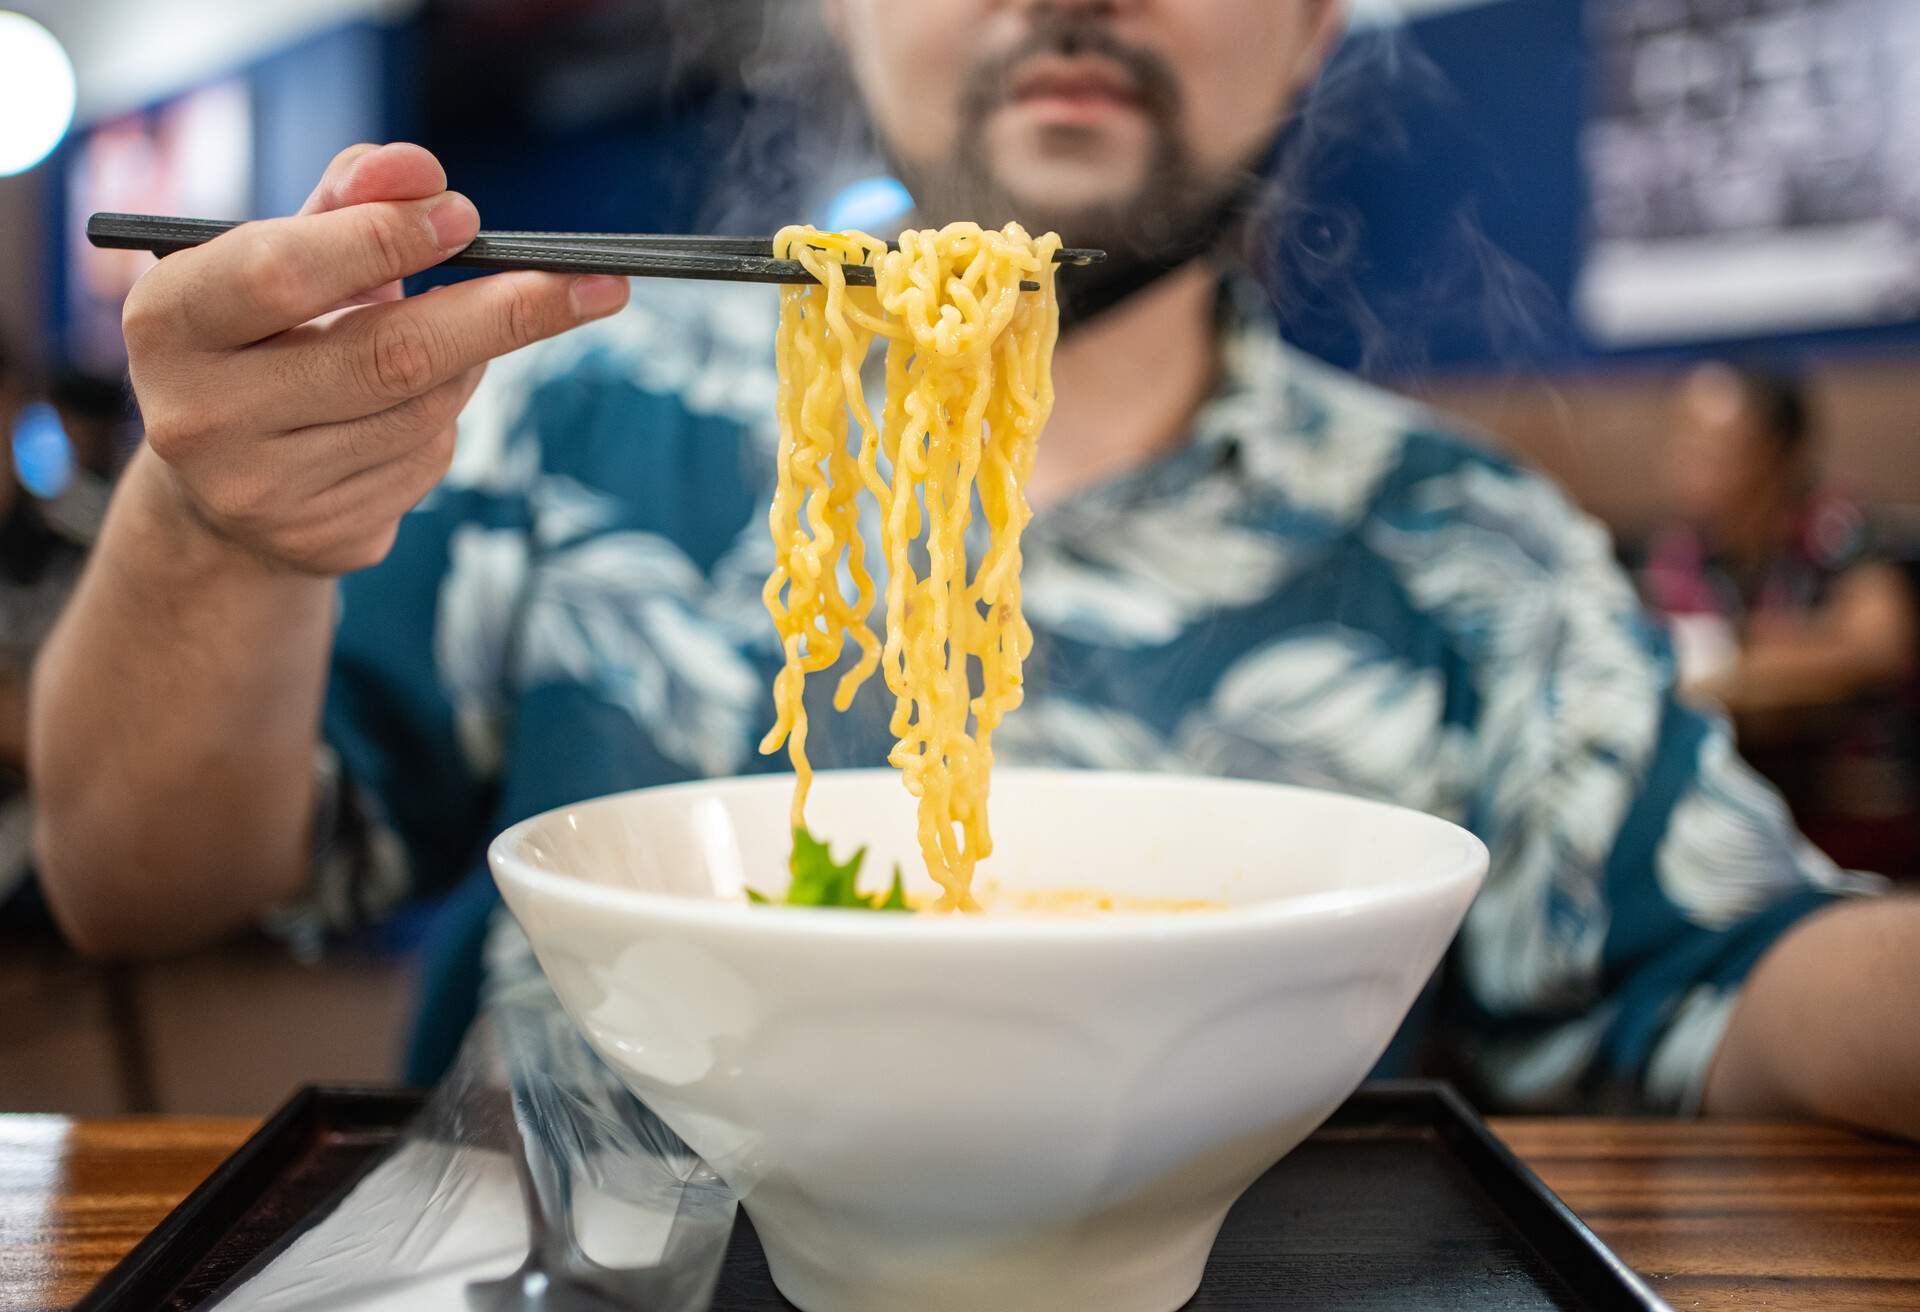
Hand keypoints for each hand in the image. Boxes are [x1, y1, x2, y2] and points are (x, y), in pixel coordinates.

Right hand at [122, 142, 629, 574]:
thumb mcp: (280, 254)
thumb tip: (419, 171)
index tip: (466, 215)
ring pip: (424, 411)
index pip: (283, 273)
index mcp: (167, 322)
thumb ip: (348, 201)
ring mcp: (261, 492)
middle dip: (504, 311)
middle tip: (593, 282)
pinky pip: (426, 464)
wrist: (219, 484)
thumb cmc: (263, 336)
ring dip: (471, 363)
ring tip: (462, 336)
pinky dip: (444, 421)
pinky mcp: (323, 542)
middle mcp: (199, 415)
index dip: (382, 241)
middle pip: (387, 355)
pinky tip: (410, 410)